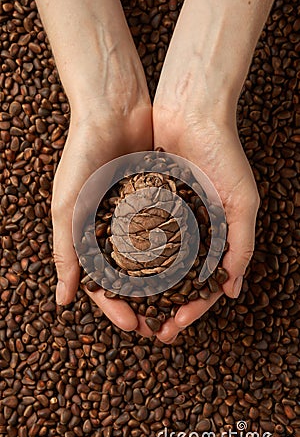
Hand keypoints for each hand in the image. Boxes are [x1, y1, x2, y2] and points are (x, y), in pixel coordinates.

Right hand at [36, 0, 152, 331]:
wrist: (112, 110)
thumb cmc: (82, 156)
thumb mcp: (68, 204)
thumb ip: (66, 250)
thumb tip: (64, 300)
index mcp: (90, 236)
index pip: (102, 282)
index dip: (115, 307)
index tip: (132, 325)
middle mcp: (116, 231)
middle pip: (132, 278)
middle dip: (145, 303)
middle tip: (162, 325)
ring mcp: (139, 216)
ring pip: (156, 258)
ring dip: (167, 283)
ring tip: (181, 304)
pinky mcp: (161, 200)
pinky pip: (173, 230)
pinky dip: (182, 248)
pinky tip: (195, 267)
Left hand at [147, 0, 271, 342]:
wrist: (191, 112)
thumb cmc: (223, 155)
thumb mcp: (241, 202)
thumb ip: (241, 246)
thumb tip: (234, 293)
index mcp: (213, 237)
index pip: (202, 284)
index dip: (191, 309)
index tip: (176, 327)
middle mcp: (186, 233)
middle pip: (173, 281)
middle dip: (161, 308)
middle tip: (148, 330)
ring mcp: (163, 220)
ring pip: (149, 265)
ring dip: (141, 291)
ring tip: (128, 313)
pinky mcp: (141, 205)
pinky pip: (131, 237)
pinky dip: (124, 258)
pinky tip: (113, 278)